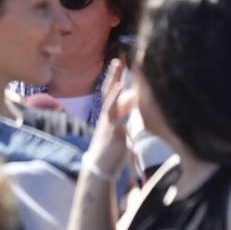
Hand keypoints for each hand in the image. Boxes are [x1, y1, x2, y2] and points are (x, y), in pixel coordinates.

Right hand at [85, 60, 132, 178]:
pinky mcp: (114, 138)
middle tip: (117, 62)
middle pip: (108, 93)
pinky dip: (122, 118)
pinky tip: (128, 112)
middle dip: (112, 78)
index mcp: (107, 113)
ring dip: (114, 96)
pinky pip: (117, 126)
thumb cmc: (109, 146)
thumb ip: (122, 112)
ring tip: (119, 84)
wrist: (99, 167)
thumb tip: (131, 100)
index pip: (109, 90)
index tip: (118, 62)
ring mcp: (109, 126)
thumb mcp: (115, 126)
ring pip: (110, 108)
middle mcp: (106, 117)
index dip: (113, 76)